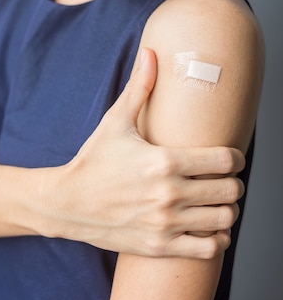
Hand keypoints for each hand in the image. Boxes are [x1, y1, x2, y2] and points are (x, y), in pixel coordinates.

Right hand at [37, 48, 244, 258]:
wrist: (66, 203)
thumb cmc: (92, 162)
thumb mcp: (114, 123)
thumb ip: (139, 88)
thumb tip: (150, 53)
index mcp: (164, 161)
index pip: (227, 160)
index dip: (234, 157)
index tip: (227, 158)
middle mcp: (169, 193)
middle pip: (231, 190)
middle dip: (231, 182)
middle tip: (220, 180)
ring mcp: (165, 222)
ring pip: (224, 218)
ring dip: (225, 209)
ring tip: (213, 202)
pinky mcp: (160, 245)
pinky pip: (210, 247)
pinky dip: (217, 238)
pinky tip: (206, 227)